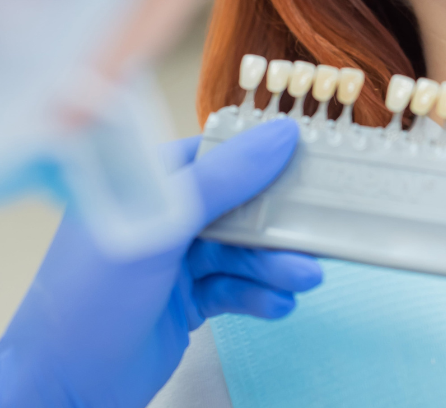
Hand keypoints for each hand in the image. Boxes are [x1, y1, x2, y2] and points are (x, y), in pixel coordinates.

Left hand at [0, 117, 320, 407]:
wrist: (61, 392)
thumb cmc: (92, 298)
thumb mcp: (163, 225)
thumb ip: (224, 179)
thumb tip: (282, 134)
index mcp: (149, 182)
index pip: (217, 153)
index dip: (264, 155)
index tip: (309, 157)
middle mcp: (166, 216)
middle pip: (239, 204)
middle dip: (277, 223)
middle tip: (315, 232)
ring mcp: (177, 259)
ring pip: (242, 250)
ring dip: (275, 265)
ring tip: (305, 278)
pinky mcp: (189, 300)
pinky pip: (236, 288)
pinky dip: (259, 295)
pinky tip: (279, 304)